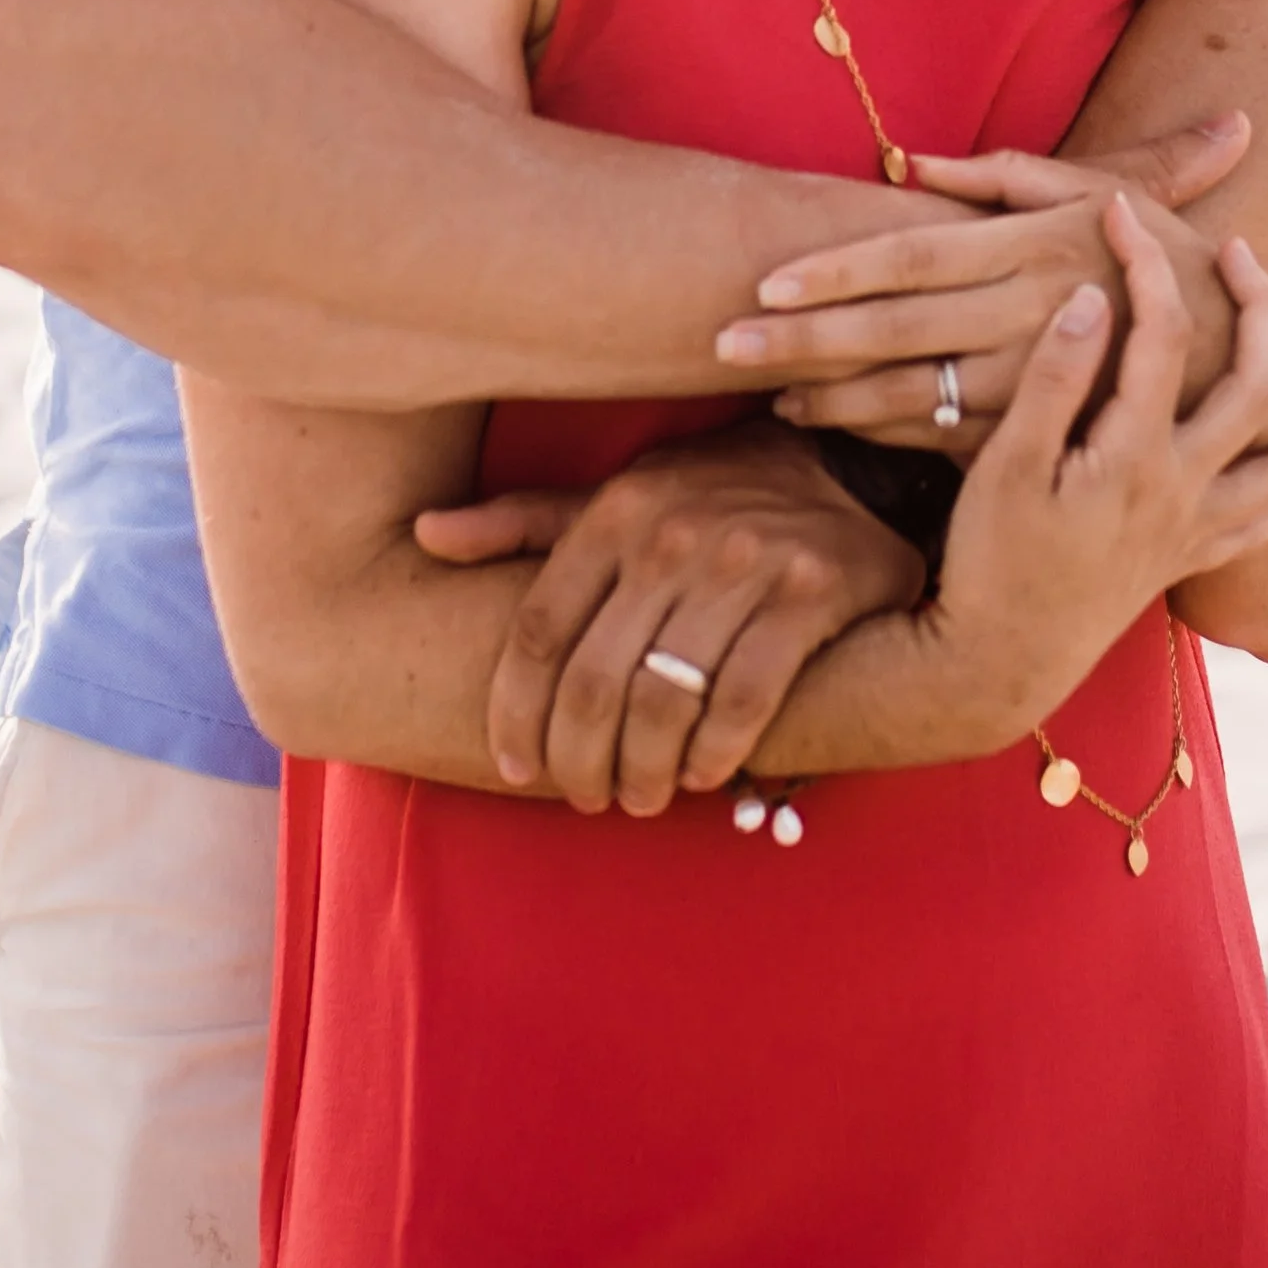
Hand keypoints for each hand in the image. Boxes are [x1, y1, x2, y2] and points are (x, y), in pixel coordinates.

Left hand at [414, 420, 924, 816]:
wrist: (842, 469)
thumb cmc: (708, 497)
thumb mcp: (616, 499)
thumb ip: (523, 522)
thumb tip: (425, 534)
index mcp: (614, 512)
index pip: (539, 632)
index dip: (515, 713)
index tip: (514, 766)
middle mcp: (671, 533)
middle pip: (594, 681)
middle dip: (579, 760)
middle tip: (585, 798)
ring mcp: (744, 561)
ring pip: (664, 700)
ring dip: (645, 770)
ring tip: (643, 795)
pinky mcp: (810, 593)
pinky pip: (744, 699)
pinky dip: (715, 753)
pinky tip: (705, 775)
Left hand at [726, 112, 1267, 453]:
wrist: (1246, 357)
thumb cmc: (1159, 258)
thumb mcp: (1100, 196)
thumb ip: (1004, 176)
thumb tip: (909, 162)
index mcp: (1031, 249)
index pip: (913, 256)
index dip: (838, 268)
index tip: (766, 278)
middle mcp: (1025, 316)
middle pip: (895, 329)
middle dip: (805, 338)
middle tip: (722, 343)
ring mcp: (1031, 386)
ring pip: (912, 394)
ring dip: (829, 397)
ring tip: (761, 392)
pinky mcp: (1039, 437)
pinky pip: (946, 440)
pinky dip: (878, 434)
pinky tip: (822, 425)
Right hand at [919, 191, 1267, 750]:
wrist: (1001, 661)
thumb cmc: (990, 558)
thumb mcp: (1005, 464)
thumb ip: (1053, 381)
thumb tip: (1095, 300)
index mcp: (1134, 456)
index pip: (1161, 335)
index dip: (1144, 264)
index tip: (1118, 211)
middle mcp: (1184, 491)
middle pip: (1254, 384)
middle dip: (1258, 308)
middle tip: (1242, 251)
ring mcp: (1196, 529)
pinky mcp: (1190, 559)